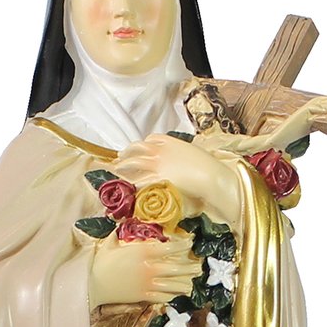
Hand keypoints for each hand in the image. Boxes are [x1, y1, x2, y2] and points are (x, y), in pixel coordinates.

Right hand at [90, 231, 199, 307]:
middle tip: (198, 267)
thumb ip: (118, 233)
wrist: (92, 284)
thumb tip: (118, 223)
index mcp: (143, 252)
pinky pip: (163, 296)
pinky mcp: (143, 296)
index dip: (183, 245)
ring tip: (192, 283)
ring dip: (184, 284)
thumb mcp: (110, 243)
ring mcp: (147, 284)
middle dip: (189, 268)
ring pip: (172, 284)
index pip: (170, 248)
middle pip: (176, 268)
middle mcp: (149, 268)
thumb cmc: (100, 262)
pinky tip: (177, 294)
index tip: (190, 243)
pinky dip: (172, 295)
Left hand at [111, 134, 240, 225]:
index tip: (141, 147)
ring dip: (123, 165)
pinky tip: (127, 186)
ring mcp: (157, 164)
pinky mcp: (157, 178)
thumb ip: (185, 154)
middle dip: (127, 152)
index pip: (151, 139)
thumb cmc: (207, 165)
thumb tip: (186, 158)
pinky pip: (139, 180)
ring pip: (134, 162)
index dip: (144, 144)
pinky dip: (132, 183)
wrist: (209, 175)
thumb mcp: (195, 153)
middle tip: (120, 156)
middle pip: (138, 148)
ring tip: (116, 169)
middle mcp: (160, 150)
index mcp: (171, 141)